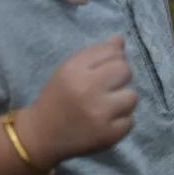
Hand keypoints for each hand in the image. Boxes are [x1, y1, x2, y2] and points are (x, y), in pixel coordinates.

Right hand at [18, 35, 137, 167]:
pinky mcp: (108, 135)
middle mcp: (87, 89)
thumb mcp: (69, 70)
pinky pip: (130, 121)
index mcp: (74, 70)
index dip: (112, 59)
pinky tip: (105, 123)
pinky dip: (121, 122)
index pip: (112, 51)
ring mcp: (99, 114)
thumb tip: (120, 39)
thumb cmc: (58, 97)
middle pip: (126, 70)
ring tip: (107, 106)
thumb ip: (95, 53)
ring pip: (132, 97)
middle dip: (120, 78)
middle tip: (107, 88)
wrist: (40, 135)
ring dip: (123, 101)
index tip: (102, 71)